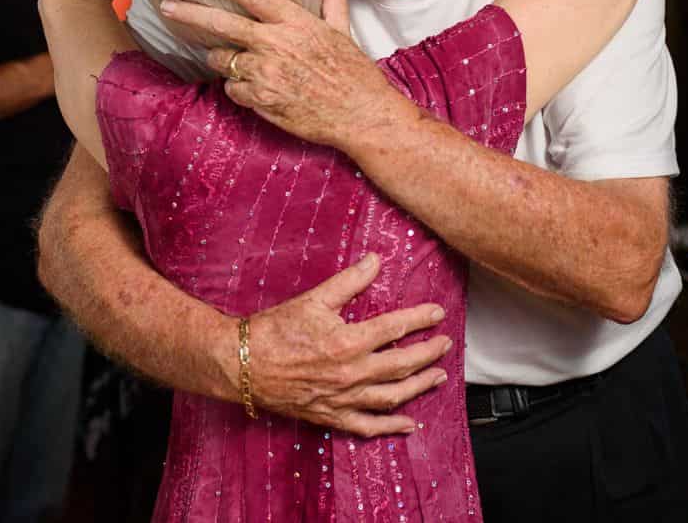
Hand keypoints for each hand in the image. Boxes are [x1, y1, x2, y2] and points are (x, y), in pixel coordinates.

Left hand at [159, 0, 399, 149]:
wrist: (360, 114)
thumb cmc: (352, 70)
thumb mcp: (342, 26)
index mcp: (295, 22)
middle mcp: (275, 45)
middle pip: (221, 25)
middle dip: (189, 13)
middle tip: (167, 6)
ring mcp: (265, 74)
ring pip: (222, 60)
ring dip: (221, 58)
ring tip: (233, 59)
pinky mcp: (260, 101)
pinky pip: (232, 89)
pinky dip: (238, 88)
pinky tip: (254, 87)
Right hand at [241, 254, 452, 436]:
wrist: (242, 364)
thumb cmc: (274, 330)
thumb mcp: (313, 299)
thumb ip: (349, 281)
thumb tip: (376, 260)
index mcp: (348, 342)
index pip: (395, 328)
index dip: (419, 319)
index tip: (437, 313)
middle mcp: (351, 373)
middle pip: (402, 364)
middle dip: (428, 353)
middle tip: (445, 344)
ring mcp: (343, 398)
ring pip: (392, 396)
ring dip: (419, 386)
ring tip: (438, 376)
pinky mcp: (331, 416)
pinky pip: (368, 426)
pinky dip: (391, 427)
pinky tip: (409, 424)